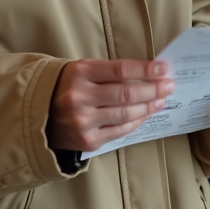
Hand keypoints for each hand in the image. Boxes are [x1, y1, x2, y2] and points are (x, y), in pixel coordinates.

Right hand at [47, 59, 174, 151]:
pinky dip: (137, 121)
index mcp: (79, 73)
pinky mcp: (88, 140)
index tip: (163, 69)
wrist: (40, 115)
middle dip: (153, 89)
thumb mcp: (82, 70)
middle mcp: (79, 97)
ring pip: (125, 113)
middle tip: (168, 85)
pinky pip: (120, 130)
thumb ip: (110, 71)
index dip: (145, 70)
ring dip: (148, 106)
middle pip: (126, 93)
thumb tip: (147, 74)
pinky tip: (146, 113)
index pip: (120, 70)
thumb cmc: (67, 86)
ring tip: (161, 99)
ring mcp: (83, 121)